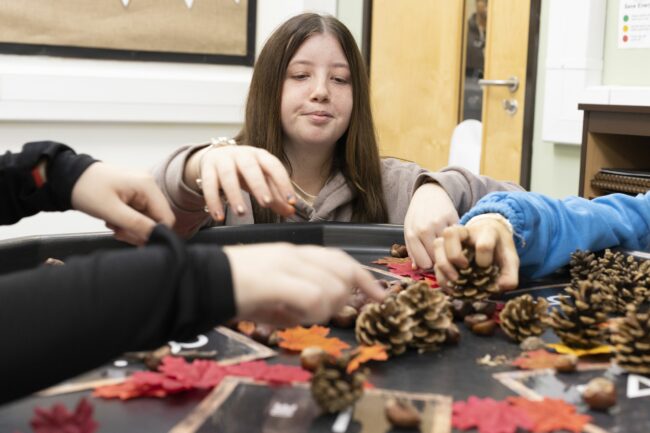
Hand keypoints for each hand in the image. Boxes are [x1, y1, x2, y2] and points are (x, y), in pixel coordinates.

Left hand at [71, 163, 174, 244]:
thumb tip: (157, 236)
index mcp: (147, 186)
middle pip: (156, 219)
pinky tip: (113, 219)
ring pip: (147, 219)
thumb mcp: (111, 211)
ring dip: (131, 227)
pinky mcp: (134, 194)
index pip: (166, 218)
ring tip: (113, 225)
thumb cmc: (86, 188)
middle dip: (139, 230)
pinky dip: (127, 221)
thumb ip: (137, 224)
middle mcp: (148, 185)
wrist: (68, 177)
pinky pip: (138, 214)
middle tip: (119, 233)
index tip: (137, 241)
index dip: (154, 233)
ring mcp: (141, 189)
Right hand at [184, 144, 295, 220]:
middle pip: (250, 168)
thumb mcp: (262, 179)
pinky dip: (213, 202)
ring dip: (234, 195)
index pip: (274, 167)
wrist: (216, 156)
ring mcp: (223, 160)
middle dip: (259, 185)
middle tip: (266, 203)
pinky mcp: (207, 169)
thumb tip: (291, 211)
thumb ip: (276, 196)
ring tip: (241, 213)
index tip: (291, 201)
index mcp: (260, 156)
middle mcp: (242, 155)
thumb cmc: (245, 171)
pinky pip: (209, 185)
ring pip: (228, 176)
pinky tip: (218, 216)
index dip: (283, 183)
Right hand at [223, 243, 385, 325]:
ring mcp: (286, 265)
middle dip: (351, 294)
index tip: (380, 295)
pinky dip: (311, 313)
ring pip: (332, 287)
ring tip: (299, 314)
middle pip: (343, 270)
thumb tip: (321, 310)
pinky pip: (315, 298)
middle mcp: (294, 254)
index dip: (364, 277)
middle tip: (341, 311)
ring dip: (325, 308)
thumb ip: (298, 296)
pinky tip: (292, 316)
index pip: (339, 259)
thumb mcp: (272, 291)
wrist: (202, 280)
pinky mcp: (278, 280)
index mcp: (293, 252)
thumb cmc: (232, 287)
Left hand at [404, 182, 459, 268]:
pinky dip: (458, 240)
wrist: (429, 194)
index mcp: (412, 234)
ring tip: (449, 249)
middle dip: (440, 260)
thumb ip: (413, 250)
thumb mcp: (410, 230)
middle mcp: (425, 229)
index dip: (429, 266)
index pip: (424, 263)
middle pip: (437, 258)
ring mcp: (439, 223)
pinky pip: (458, 238)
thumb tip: (417, 269)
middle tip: (443, 257)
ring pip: (448, 250)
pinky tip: (454, 238)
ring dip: (450, 251)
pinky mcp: (453, 218)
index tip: (432, 263)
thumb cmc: (417, 216)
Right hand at [432, 217, 518, 291]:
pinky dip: (440, 275)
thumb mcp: (510, 260)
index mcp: (486, 232)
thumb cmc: (499, 249)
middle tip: (464, 269)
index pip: (483, 245)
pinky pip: (434, 259)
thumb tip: (499, 287)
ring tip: (454, 280)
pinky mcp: (444, 249)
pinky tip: (451, 287)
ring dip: (442, 264)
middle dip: (455, 255)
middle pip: (450, 234)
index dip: (484, 260)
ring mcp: (452, 239)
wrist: (491, 236)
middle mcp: (465, 231)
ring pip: (437, 243)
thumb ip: (510, 275)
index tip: (487, 267)